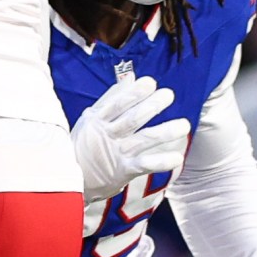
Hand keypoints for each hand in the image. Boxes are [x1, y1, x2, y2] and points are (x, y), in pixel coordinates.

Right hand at [73, 75, 191, 204]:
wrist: (72, 178)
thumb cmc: (83, 144)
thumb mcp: (90, 119)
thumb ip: (111, 98)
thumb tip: (130, 77)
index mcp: (98, 120)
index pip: (117, 103)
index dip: (134, 93)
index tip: (150, 83)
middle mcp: (107, 135)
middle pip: (132, 119)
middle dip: (152, 106)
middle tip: (169, 95)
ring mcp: (116, 153)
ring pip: (143, 140)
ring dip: (165, 132)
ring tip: (184, 126)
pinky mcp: (124, 171)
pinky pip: (145, 165)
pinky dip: (161, 162)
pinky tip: (177, 158)